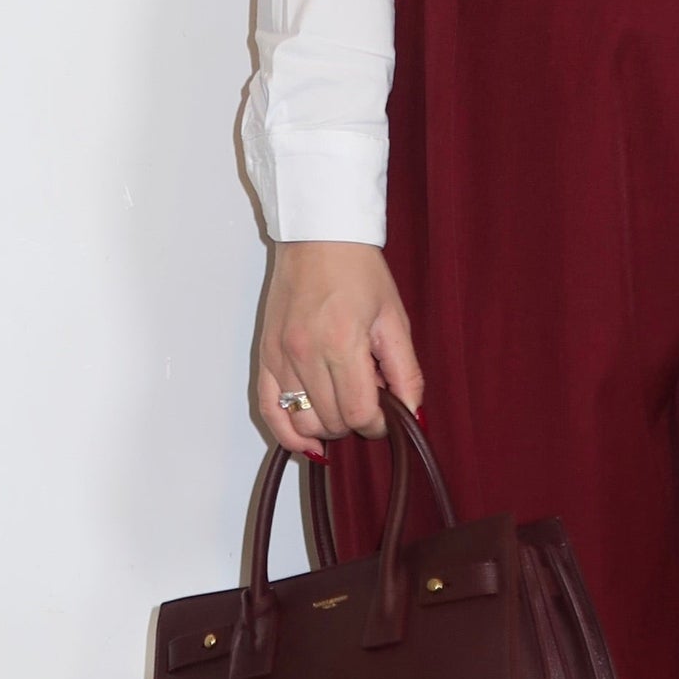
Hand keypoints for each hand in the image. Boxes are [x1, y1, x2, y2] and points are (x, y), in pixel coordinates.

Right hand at [255, 242, 423, 454]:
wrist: (318, 237)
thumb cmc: (358, 271)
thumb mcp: (394, 320)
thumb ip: (407, 373)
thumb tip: (412, 415)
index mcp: (342, 343)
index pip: (358, 413)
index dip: (378, 424)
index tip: (387, 414)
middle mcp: (305, 353)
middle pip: (331, 421)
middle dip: (355, 421)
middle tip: (368, 398)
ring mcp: (280, 355)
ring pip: (301, 421)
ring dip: (326, 427)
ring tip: (342, 408)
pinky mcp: (265, 355)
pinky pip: (268, 409)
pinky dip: (286, 432)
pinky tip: (306, 441)